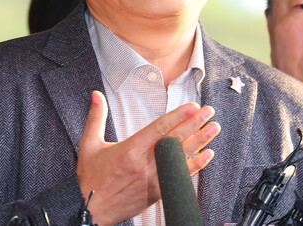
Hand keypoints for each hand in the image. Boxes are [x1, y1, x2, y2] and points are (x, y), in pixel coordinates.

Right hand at [77, 90, 220, 225]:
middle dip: (194, 124)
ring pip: (182, 158)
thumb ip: (96, 118)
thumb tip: (96, 94)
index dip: (178, 116)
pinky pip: (181, 176)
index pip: (159, 128)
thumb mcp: (89, 145)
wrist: (91, 209)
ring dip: (200, 141)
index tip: (192, 106)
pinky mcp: (157, 192)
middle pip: (175, 140)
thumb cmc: (90, 178)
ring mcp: (153, 179)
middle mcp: (144, 164)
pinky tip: (206, 155)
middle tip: (209, 111)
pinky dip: (196, 165)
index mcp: (129, 150)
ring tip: (214, 128)